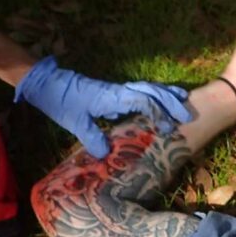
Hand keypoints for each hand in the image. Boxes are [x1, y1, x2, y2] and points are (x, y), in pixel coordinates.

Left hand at [14, 56, 191, 158]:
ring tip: (184, 102)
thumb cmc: (61, 101)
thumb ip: (91, 136)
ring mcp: (116, 90)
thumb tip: (106, 153)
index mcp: (111, 96)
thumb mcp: (74, 121)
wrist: (47, 83)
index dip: (156, 113)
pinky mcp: (113, 93)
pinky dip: (154, 96)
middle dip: (170, 102)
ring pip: (147, 89)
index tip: (168, 127)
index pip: (141, 101)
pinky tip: (160, 104)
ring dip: (166, 95)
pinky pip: (140, 93)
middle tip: (187, 114)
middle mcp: (117, 91)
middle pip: (150, 91)